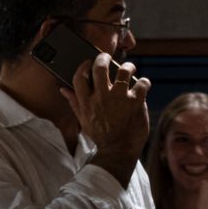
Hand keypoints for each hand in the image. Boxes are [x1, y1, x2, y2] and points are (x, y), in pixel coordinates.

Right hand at [66, 53, 150, 183]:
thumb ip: (74, 102)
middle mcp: (101, 98)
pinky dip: (144, 82)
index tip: (89, 62)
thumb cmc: (100, 135)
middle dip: (104, 57)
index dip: (84, 65)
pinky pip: (142, 84)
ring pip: (124, 71)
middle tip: (108, 57)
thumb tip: (63, 89)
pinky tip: (142, 86)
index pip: (80, 76)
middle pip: (100, 67)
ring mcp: (119, 99)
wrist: (117, 151)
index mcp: (86, 102)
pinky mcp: (135, 103)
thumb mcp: (83, 119)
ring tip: (129, 68)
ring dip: (128, 67)